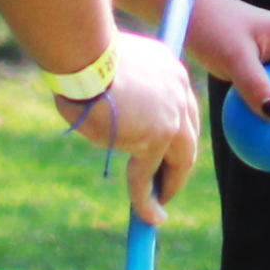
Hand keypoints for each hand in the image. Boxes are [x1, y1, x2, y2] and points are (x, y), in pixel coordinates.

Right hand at [57, 38, 201, 220]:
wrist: (83, 53)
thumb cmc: (81, 55)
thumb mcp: (109, 67)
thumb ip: (119, 87)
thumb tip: (103, 105)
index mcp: (170, 70)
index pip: (180, 108)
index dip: (173, 134)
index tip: (164, 152)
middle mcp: (179, 92)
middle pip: (187, 138)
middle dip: (178, 164)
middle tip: (168, 184)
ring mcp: (170, 117)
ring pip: (176, 161)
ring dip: (170, 185)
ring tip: (159, 206)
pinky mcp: (155, 139)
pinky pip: (148, 176)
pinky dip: (147, 200)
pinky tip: (150, 216)